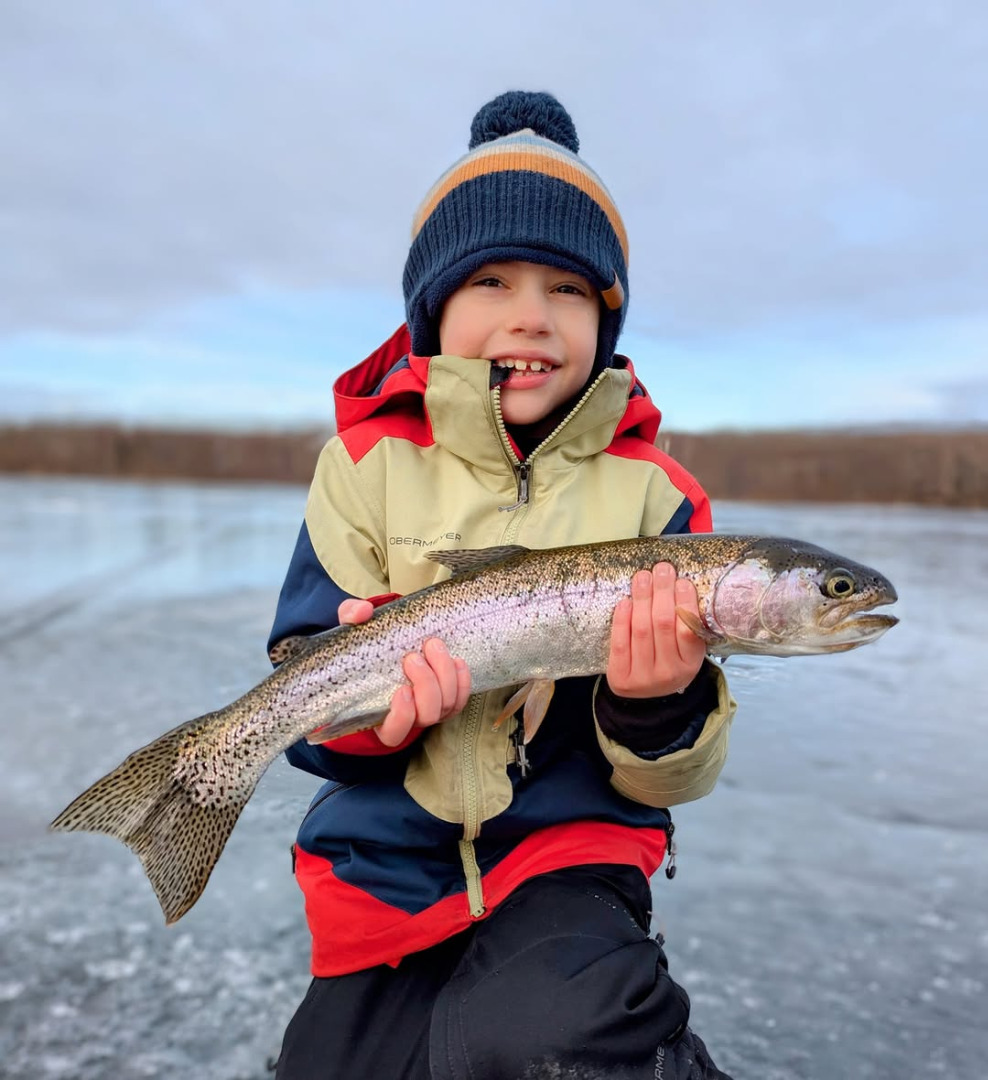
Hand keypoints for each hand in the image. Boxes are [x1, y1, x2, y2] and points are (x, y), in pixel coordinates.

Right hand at [337, 599, 471, 745]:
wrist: (389, 645)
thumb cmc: (367, 646)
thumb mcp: (352, 630)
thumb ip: (351, 617)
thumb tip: (362, 613)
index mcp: (377, 713)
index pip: (393, 733)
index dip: (401, 717)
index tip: (402, 691)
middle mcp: (407, 718)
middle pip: (426, 716)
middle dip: (426, 685)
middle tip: (414, 658)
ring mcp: (429, 709)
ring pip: (446, 706)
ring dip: (444, 677)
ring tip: (434, 647)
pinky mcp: (447, 700)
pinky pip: (461, 699)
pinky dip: (462, 681)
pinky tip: (457, 661)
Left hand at [605, 563, 706, 698]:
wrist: (647, 698)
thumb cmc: (669, 661)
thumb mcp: (686, 650)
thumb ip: (686, 625)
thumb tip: (678, 584)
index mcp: (691, 664)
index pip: (689, 630)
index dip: (685, 603)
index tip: (682, 581)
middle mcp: (669, 672)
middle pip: (663, 624)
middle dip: (662, 592)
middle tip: (661, 569)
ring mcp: (644, 677)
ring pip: (641, 629)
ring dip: (641, 598)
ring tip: (643, 577)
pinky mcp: (621, 677)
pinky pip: (620, 642)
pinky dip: (622, 619)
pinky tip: (625, 601)